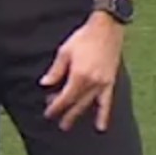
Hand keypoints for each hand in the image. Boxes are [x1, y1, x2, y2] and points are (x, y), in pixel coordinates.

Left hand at [41, 13, 123, 131]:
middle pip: (76, 103)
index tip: (48, 114)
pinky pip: (107, 102)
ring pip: (89, 104)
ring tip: (69, 126)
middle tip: (58, 124)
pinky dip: (103, 115)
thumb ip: (55, 70)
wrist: (107, 28)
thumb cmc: (84, 38)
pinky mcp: (111, 81)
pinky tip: (101, 127)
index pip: (65, 97)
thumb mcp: (65, 52)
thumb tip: (44, 84)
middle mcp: (92, 82)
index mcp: (79, 75)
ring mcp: (103, 83)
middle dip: (66, 114)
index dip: (56, 107)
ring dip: (78, 115)